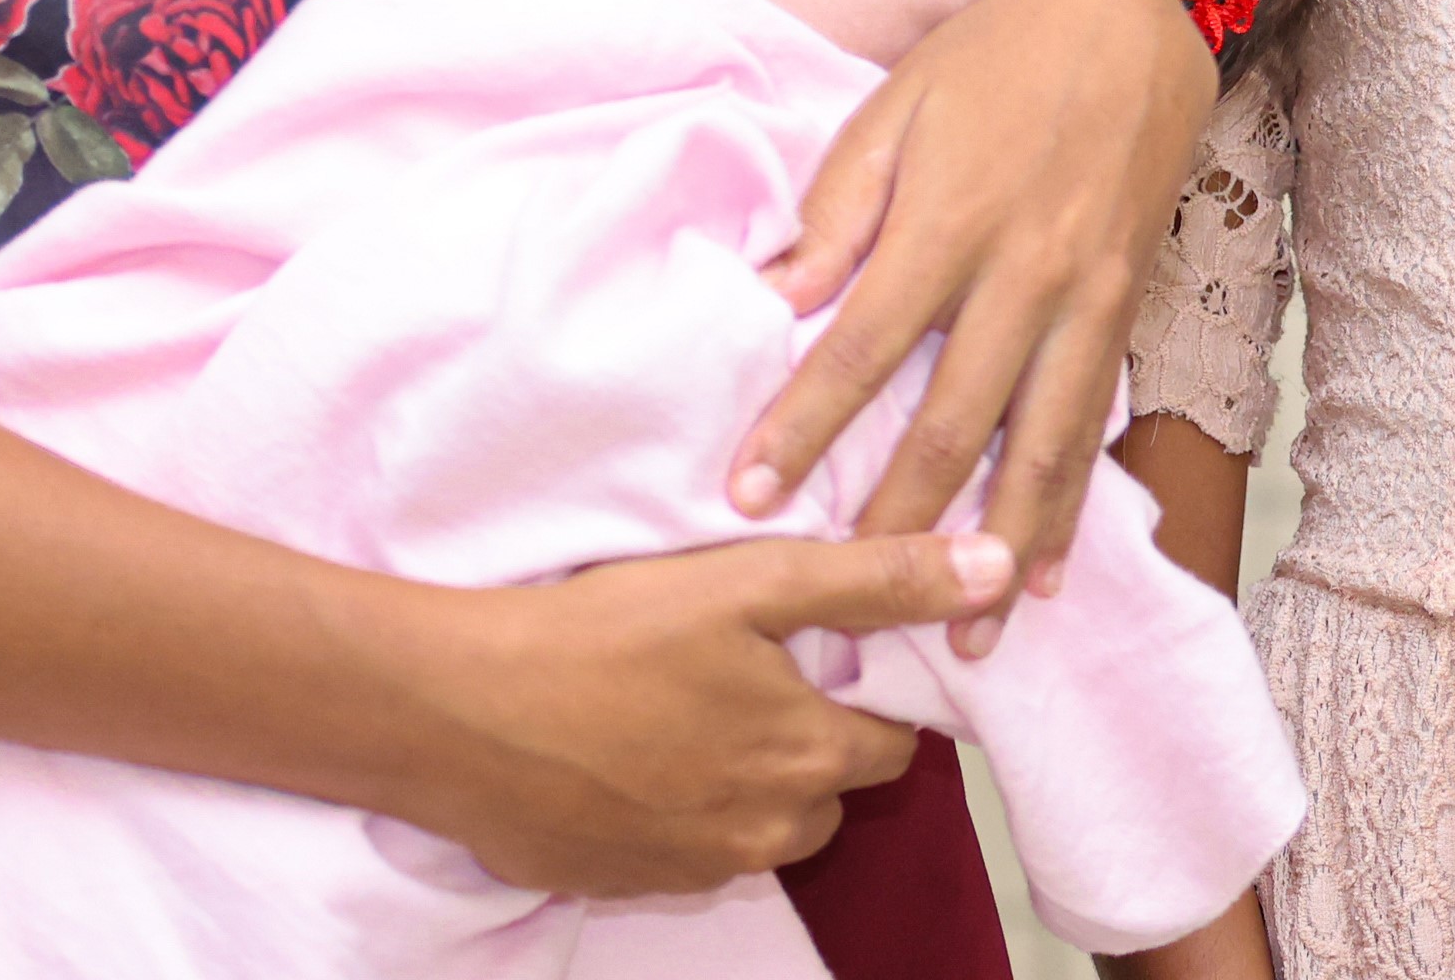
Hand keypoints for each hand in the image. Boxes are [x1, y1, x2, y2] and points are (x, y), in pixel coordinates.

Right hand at [410, 532, 991, 896]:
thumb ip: (880, 579)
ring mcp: (690, 871)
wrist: (456, 712)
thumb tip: (998, 568)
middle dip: (808, 737)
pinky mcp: (623, 885)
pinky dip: (678, 809)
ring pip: (761, 826)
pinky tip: (632, 749)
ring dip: (746, 778)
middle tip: (743, 670)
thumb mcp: (753, 581)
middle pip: (829, 789)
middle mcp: (764, 834)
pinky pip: (687, 851)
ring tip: (684, 705)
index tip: (821, 651)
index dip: (867, 692)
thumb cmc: (605, 633)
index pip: (896, 743)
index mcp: (808, 760)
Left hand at [736, 0, 1215, 647]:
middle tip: (847, 609)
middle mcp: (1026, 272)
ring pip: (1042, 446)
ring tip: (967, 635)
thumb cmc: (994, 54)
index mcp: (951, 218)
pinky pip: (1096, 423)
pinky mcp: (1127, 309)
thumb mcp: (896, 105)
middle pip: (953, 423)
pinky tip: (1044, 570)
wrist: (1132, 17)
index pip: (862, 349)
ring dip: (1000, 546)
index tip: (748, 503)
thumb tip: (774, 300)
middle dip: (897, 524)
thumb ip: (839, 209)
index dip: (803, 431)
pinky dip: (1073, 506)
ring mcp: (1088, 298)